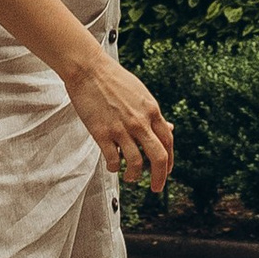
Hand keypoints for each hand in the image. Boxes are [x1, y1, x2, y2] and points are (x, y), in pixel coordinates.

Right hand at [67, 49, 174, 191]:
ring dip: (135, 175)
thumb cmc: (114, 79)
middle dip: (160, 178)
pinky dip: (114, 168)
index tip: (166, 171)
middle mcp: (139, 121)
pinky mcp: (102, 133)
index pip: (168, 141)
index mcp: (152, 110)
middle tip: (157, 188)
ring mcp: (121, 128)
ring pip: (136, 163)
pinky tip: (113, 166)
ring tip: (131, 177)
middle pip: (159, 157)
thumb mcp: (141, 94)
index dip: (170, 161)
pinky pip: (113, 160)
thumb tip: (169, 128)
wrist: (88, 69)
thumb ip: (153, 113)